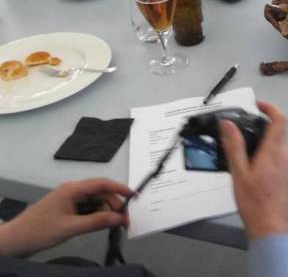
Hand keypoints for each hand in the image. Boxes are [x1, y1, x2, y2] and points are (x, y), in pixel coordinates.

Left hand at [0, 178, 131, 257]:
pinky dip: (97, 215)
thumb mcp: (70, 228)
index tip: (135, 197)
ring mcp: (69, 200)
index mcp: (72, 189)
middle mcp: (72, 191)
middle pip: (101, 192)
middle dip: (114, 204)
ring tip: (114, 224)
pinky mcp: (66, 209)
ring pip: (95, 201)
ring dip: (106, 211)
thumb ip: (97, 222)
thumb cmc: (39, 231)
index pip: (102, 183)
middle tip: (124, 220)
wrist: (13, 242)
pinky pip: (87, 208)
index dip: (121, 189)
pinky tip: (101, 224)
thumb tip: (120, 218)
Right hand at [221, 101, 287, 239]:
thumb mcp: (239, 172)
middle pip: (280, 129)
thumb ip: (234, 146)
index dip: (270, 108)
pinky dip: (265, 148)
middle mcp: (284, 155)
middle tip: (243, 122)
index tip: (256, 105)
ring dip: (264, 136)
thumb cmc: (254, 200)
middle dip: (263, 121)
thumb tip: (227, 123)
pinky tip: (248, 159)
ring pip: (278, 142)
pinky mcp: (283, 175)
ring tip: (241, 140)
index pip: (281, 120)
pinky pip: (276, 154)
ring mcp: (286, 165)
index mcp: (274, 151)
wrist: (271, 226)